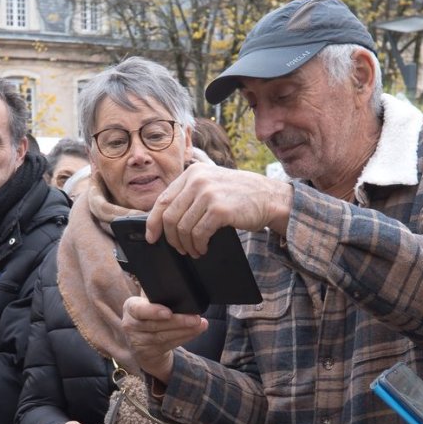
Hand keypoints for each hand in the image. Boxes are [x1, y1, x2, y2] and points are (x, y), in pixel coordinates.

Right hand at [121, 295, 205, 382]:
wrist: (142, 340)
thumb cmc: (150, 314)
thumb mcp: (149, 301)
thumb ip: (156, 292)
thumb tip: (174, 280)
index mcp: (130, 307)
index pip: (139, 309)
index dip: (154, 311)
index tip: (169, 312)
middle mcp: (130, 324)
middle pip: (155, 324)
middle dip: (178, 321)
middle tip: (195, 318)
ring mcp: (137, 341)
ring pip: (162, 336)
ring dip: (184, 331)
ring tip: (200, 325)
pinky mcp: (146, 353)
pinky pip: (167, 345)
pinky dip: (183, 338)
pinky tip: (194, 332)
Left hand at [146, 163, 293, 256]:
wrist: (270, 197)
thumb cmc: (240, 196)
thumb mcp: (211, 185)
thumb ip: (190, 195)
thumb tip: (164, 219)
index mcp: (192, 173)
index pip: (162, 200)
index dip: (153, 222)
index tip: (152, 237)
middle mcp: (197, 180)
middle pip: (170, 217)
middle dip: (172, 238)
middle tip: (179, 249)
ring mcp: (208, 194)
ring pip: (183, 228)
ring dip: (186, 245)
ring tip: (194, 250)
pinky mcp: (219, 209)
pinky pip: (198, 234)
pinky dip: (198, 246)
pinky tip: (203, 248)